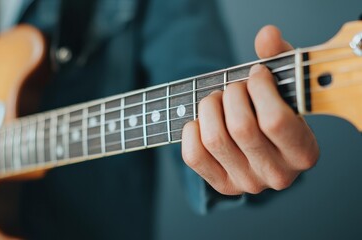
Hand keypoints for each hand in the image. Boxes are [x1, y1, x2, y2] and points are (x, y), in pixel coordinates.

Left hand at [181, 26, 318, 194]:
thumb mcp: (283, 86)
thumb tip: (266, 35)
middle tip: (234, 88)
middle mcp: (277, 174)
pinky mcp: (221, 185)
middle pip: (241, 127)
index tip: (255, 75)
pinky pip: (193, 155)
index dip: (258, 88)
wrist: (261, 143)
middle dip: (232, 94)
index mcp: (303, 151)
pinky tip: (202, 121)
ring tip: (217, 100)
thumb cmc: (272, 111)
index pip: (274, 120)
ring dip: (210, 107)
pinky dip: (191, 130)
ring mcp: (247, 183)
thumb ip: (278, 57)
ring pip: (214, 139)